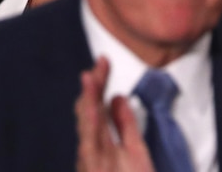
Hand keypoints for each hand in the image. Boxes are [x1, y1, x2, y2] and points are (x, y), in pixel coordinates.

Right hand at [76, 57, 154, 171]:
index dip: (101, 83)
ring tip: (90, 77)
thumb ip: (125, 124)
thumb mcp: (134, 151)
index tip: (104, 61)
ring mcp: (90, 161)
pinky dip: (90, 125)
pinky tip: (92, 108)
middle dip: (95, 86)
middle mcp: (92, 150)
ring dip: (89, 101)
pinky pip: (89, 146)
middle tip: (101, 62)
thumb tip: (117, 96)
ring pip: (87, 126)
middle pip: (91, 111)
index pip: (98, 106)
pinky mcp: (91, 169)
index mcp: (100, 143)